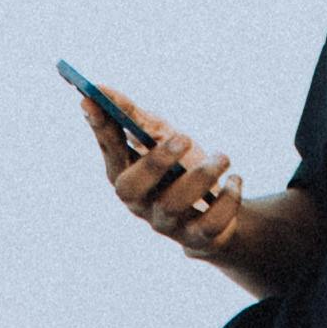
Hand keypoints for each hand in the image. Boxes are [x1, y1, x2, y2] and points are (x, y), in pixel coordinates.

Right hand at [81, 90, 251, 264]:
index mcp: (126, 175)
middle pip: (131, 188)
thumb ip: (133, 116)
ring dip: (201, 175)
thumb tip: (100, 89)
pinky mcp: (197, 239)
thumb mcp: (160, 137)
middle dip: (155, 161)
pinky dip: (226, 200)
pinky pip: (209, 225)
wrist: (218, 211)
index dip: (101, 128)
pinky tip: (235, 179)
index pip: (108, 151)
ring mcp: (166, 224)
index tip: (91, 99)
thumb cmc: (181, 168)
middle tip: (182, 137)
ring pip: (173, 205)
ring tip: (223, 156)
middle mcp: (139, 204)